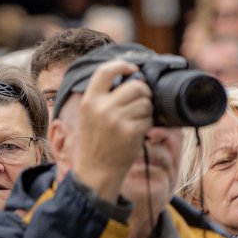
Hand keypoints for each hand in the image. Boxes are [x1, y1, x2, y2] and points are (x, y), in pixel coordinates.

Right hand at [71, 61, 154, 201]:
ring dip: (146, 110)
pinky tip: (137, 132)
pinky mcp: (131, 132)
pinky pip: (148, 118)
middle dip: (144, 92)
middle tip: (142, 101)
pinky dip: (147, 124)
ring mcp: (117, 120)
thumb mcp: (89, 116)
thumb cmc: (96, 142)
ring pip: (145, 102)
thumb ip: (103, 97)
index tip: (133, 69)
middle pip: (135, 86)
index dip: (123, 65)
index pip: (105, 71)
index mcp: (89, 101)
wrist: (96, 171)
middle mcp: (102, 108)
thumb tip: (131, 77)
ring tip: (136, 120)